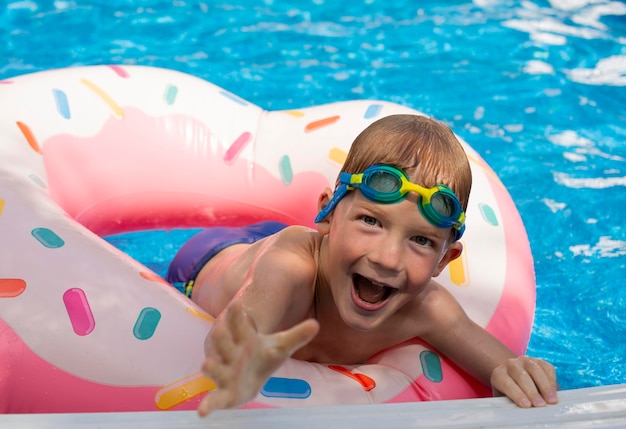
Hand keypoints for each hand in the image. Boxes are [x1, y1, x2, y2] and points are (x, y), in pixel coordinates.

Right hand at [198, 301, 319, 416]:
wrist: (251, 377)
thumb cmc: (263, 357)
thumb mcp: (281, 346)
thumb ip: (297, 336)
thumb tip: (317, 324)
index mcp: (244, 340)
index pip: (239, 325)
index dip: (237, 315)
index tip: (237, 304)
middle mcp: (231, 354)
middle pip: (224, 344)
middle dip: (222, 338)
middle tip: (220, 331)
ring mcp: (225, 373)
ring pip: (215, 368)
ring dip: (211, 367)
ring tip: (207, 365)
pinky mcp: (224, 393)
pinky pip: (214, 399)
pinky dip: (208, 405)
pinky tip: (202, 413)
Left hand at [490, 356, 558, 407]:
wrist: (517, 379)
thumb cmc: (511, 394)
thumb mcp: (507, 399)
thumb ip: (512, 402)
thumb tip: (522, 412)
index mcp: (499, 374)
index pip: (506, 383)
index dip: (516, 394)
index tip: (527, 405)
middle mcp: (511, 364)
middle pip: (521, 376)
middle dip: (532, 392)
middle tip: (540, 405)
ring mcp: (525, 360)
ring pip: (535, 370)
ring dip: (544, 386)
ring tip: (551, 400)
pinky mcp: (540, 361)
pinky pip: (547, 368)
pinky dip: (551, 381)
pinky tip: (554, 392)